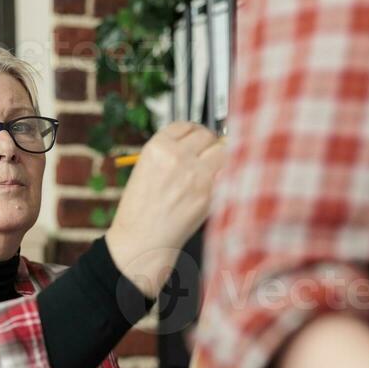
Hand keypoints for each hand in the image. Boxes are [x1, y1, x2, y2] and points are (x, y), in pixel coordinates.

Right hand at [106, 121, 225, 299]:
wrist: (142, 241)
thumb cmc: (140, 211)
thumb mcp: (145, 170)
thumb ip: (169, 154)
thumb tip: (199, 143)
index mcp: (156, 148)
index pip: (184, 126)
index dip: (192, 132)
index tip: (196, 138)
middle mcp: (176, 157)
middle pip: (206, 135)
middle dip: (208, 144)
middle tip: (207, 155)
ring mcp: (195, 174)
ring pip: (222, 150)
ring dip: (221, 157)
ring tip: (214, 169)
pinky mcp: (210, 193)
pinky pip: (228, 173)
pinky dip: (227, 175)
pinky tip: (217, 183)